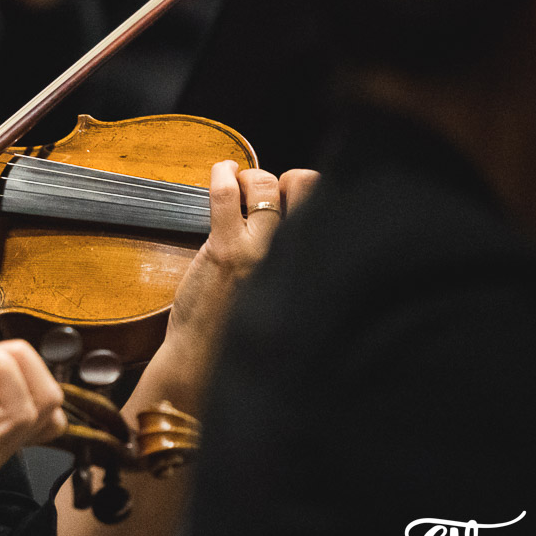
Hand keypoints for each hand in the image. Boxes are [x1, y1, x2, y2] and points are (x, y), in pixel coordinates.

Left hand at [166, 160, 320, 349]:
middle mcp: (296, 256)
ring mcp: (260, 251)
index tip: (289, 194)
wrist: (204, 364)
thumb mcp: (283, 297)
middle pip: (307, 186)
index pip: (330, 207)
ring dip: (251, 177)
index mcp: (314, 267)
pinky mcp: (226, 251)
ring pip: (265, 185)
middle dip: (286, 177)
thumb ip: (292, 262)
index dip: (309, 192)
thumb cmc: (239, 334)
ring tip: (239, 186)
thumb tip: (291, 216)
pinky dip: (223, 174)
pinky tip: (223, 172)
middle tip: (264, 190)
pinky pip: (226, 195)